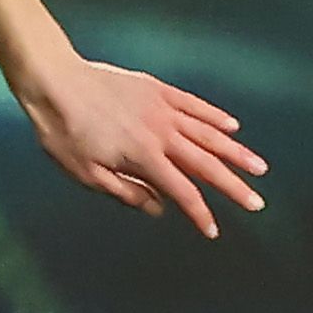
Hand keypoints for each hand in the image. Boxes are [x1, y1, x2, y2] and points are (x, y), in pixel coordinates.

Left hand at [19, 59, 265, 238]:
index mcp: (143, 157)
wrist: (54, 82)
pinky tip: (231, 127)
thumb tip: (158, 209)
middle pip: (206, 164)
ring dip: (236, 152)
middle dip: (233, 186)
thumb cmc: (63, 131)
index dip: (199, 214)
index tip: (212, 231)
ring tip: (259, 167)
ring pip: (208, 133)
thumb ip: (125, 192)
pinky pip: (193, 104)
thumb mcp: (85, 173)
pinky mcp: (156, 88)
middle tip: (257, 203)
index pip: (182, 192)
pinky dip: (214, 116)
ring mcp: (161, 108)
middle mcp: (161, 133)